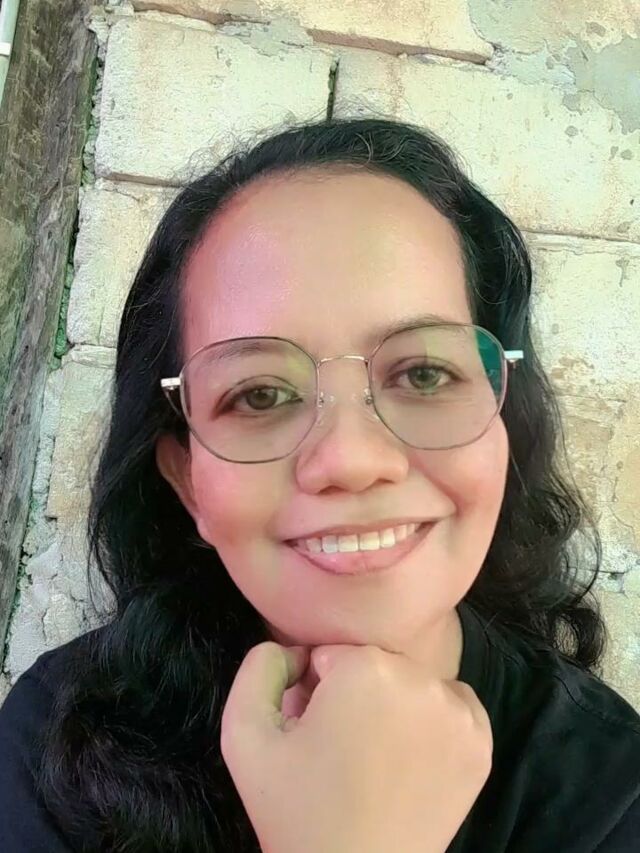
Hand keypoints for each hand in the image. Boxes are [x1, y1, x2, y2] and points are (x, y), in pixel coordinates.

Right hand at [220, 642, 492, 852]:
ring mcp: (457, 712)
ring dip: (393, 705)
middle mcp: (419, 678)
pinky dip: (432, 721)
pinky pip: (452, 706)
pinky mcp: (481, 744)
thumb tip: (292, 651)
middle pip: (373, 665)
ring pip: (411, 683)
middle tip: (338, 747)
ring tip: (373, 756)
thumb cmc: (296, 811)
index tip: (312, 731)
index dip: (315, 692)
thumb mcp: (244, 736)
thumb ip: (257, 670)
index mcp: (364, 667)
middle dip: (353, 695)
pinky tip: (409, 758)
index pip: (331, 656)